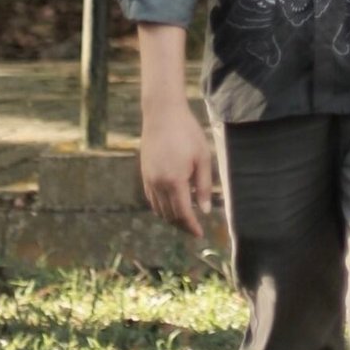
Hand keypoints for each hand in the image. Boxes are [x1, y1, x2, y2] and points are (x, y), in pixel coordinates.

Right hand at [140, 101, 214, 236]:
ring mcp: (149, 179)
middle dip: (182, 225)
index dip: (191, 226)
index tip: (200, 234)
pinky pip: (151, 199)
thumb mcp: (203, 158)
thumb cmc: (187, 133)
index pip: (183, 213)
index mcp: (175, 181)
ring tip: (184, 220)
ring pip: (159, 209)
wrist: (162, 115)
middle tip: (194, 229)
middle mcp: (159, 183)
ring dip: (171, 218)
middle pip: (170, 215)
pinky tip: (171, 206)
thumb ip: (203, 186)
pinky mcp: (144, 174)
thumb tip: (204, 210)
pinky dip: (161, 207)